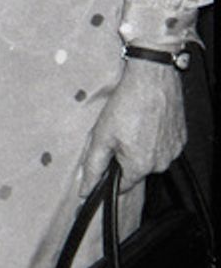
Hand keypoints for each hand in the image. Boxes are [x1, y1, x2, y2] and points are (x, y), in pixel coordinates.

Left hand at [81, 59, 186, 190]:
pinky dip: (154, 138)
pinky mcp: (181, 137)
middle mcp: (162, 163)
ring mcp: (174, 150)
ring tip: (133, 125)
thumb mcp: (101, 136)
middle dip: (125, 157)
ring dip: (141, 148)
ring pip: (151, 158)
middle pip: (137, 170)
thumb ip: (93, 166)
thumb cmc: (127, 104)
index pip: (123, 186)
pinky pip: (164, 146)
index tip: (107, 158)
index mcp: (141, 166)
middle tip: (118, 134)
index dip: (111, 174)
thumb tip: (85, 189)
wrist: (152, 78)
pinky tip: (146, 122)